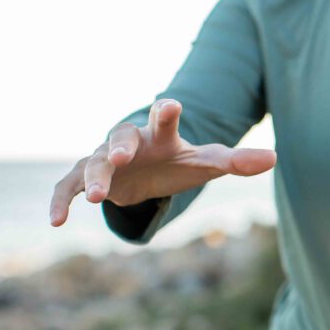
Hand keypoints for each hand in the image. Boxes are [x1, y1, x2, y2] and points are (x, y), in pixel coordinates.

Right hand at [49, 98, 276, 225]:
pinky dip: (60, 201)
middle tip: (120, 156)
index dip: (167, 111)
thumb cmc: (181, 161)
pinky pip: (68, 186)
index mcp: (162, 132)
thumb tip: (274, 158)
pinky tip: (55, 222)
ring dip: (93, 177)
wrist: (150, 167)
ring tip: (95, 197)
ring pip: (93, 162)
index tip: (170, 107)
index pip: (164, 116)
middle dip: (120, 144)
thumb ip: (237, 161)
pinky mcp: (87, 178)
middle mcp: (130, 140)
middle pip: (121, 136)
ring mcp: (105, 158)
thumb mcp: (209, 163)